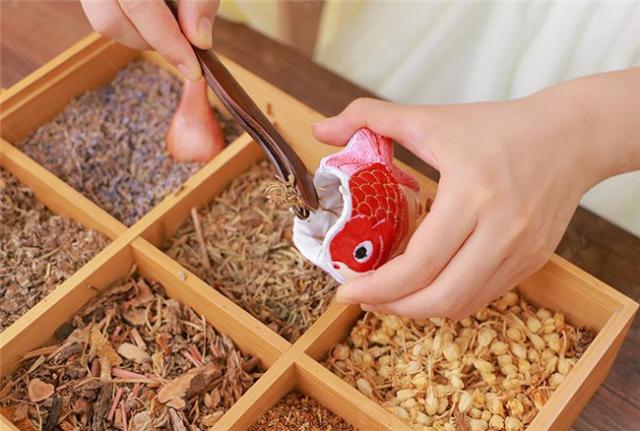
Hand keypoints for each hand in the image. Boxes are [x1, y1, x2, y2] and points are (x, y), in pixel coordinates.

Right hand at [81, 0, 218, 80]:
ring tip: (170, 27)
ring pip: (104, 22)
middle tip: (182, 46)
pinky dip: (132, 24)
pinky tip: (154, 18)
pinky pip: (104, 14)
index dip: (168, 42)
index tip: (193, 70)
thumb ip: (200, 1)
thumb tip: (200, 42)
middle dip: (150, 42)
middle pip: (109, 22)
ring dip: (140, 35)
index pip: (139, 6)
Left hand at [313, 69, 639, 318]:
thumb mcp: (431, 118)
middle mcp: (501, 231)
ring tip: (389, 295)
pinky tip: (427, 284)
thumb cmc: (497, 126)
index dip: (378, 286)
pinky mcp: (534, 260)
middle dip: (394, 307)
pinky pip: (484, 295)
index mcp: (472, 195)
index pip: (420, 263)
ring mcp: (522, 251)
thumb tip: (320, 128)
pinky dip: (449, 298)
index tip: (345, 290)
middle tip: (363, 298)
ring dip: (420, 308)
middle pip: (442, 297)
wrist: (570, 136)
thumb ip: (370, 117)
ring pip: (463, 303)